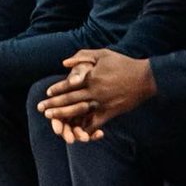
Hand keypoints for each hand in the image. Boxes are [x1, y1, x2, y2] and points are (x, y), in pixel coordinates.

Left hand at [36, 49, 155, 141]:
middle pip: (69, 99)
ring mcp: (101, 103)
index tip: (47, 93)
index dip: (57, 89)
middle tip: (41, 109)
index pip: (69, 84)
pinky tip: (76, 131)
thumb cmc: (123, 63)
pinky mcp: (110, 112)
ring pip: (78, 111)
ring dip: (63, 115)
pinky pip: (94, 122)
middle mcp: (94, 91)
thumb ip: (82, 56)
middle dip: (53, 104)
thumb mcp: (102, 54)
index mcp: (91, 77)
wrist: (144, 78)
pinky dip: (85, 127)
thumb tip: (65, 63)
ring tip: (51, 119)